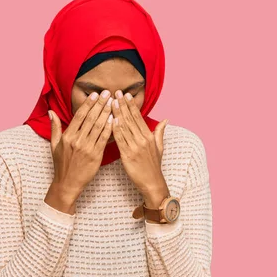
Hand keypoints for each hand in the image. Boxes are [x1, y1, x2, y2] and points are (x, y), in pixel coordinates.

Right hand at [45, 90, 113, 211]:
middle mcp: (77, 140)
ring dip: (107, 113)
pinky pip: (104, 139)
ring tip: (113, 102)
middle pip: (90, 118)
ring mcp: (86, 148)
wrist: (67, 183)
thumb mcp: (54, 145)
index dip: (88, 104)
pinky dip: (109, 128)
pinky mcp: (95, 155)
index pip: (79, 116)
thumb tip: (50, 111)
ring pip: (98, 126)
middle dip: (100, 104)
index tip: (95, 94)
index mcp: (67, 136)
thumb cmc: (61, 164)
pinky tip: (115, 119)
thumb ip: (55, 127)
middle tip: (108, 93)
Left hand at [111, 90, 169, 207]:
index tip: (126, 95)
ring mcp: (135, 147)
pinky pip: (120, 140)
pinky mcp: (128, 156)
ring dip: (117, 114)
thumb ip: (160, 132)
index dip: (131, 105)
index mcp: (149, 137)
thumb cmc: (154, 166)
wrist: (152, 183)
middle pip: (131, 119)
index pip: (138, 117)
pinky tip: (110, 121)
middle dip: (123, 105)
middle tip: (116, 93)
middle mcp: (142, 140)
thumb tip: (166, 119)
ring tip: (111, 102)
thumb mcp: (160, 147)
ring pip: (125, 127)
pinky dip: (115, 130)